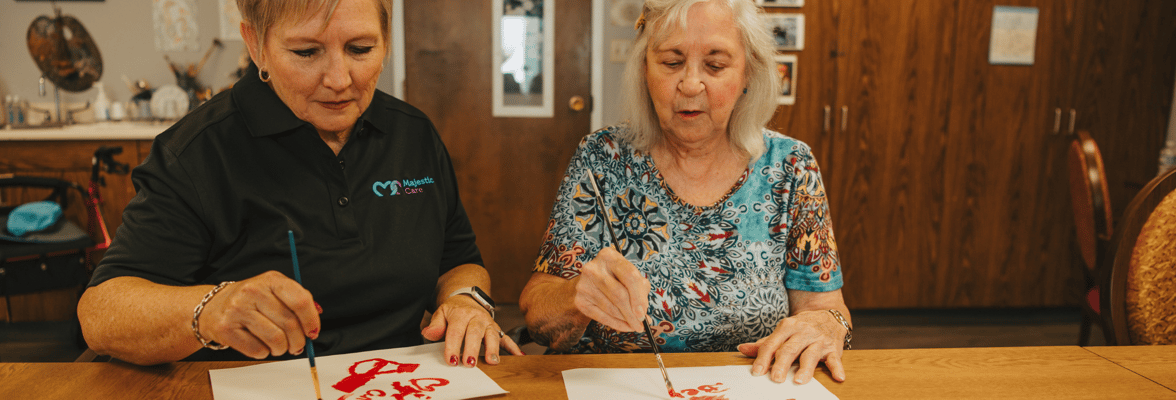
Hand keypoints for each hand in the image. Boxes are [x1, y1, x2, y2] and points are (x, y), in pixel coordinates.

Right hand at [196, 270, 321, 358]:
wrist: (213, 307)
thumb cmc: (251, 301)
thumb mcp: (274, 291)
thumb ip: (297, 301)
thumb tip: (315, 318)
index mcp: (271, 280)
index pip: (300, 300)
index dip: (311, 320)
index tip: (313, 332)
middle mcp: (253, 292)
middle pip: (290, 324)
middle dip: (299, 341)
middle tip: (297, 345)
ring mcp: (237, 310)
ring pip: (275, 339)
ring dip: (282, 349)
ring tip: (279, 346)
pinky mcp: (226, 329)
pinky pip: (257, 350)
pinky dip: (264, 353)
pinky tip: (261, 345)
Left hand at [421, 295, 523, 366]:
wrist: (467, 298)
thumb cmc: (454, 310)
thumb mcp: (441, 312)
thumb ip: (435, 325)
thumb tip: (428, 333)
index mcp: (461, 314)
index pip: (456, 331)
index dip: (453, 346)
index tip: (451, 360)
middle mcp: (477, 317)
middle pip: (475, 333)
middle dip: (473, 348)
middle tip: (469, 363)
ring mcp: (488, 323)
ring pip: (492, 335)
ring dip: (493, 348)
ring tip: (492, 361)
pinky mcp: (496, 329)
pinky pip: (506, 337)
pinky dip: (513, 347)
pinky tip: (518, 356)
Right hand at [570, 247, 649, 332]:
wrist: (588, 283)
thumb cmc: (614, 278)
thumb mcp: (628, 276)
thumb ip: (640, 289)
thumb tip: (643, 314)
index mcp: (609, 256)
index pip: (629, 276)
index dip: (638, 297)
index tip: (643, 313)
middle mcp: (594, 268)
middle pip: (619, 294)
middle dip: (632, 313)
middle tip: (641, 325)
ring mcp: (584, 284)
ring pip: (611, 308)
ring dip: (625, 320)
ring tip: (634, 325)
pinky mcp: (580, 300)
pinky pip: (601, 316)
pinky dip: (615, 324)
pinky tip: (624, 326)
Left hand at [737, 310, 846, 383]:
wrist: (829, 315)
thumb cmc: (802, 327)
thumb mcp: (783, 330)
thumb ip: (765, 343)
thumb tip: (742, 348)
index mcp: (787, 327)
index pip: (772, 343)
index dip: (763, 358)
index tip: (757, 371)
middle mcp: (803, 332)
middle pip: (790, 349)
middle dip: (782, 364)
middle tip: (775, 378)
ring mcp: (819, 340)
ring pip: (811, 354)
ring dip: (806, 369)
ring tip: (799, 381)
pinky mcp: (834, 348)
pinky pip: (835, 358)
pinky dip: (837, 368)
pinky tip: (838, 377)